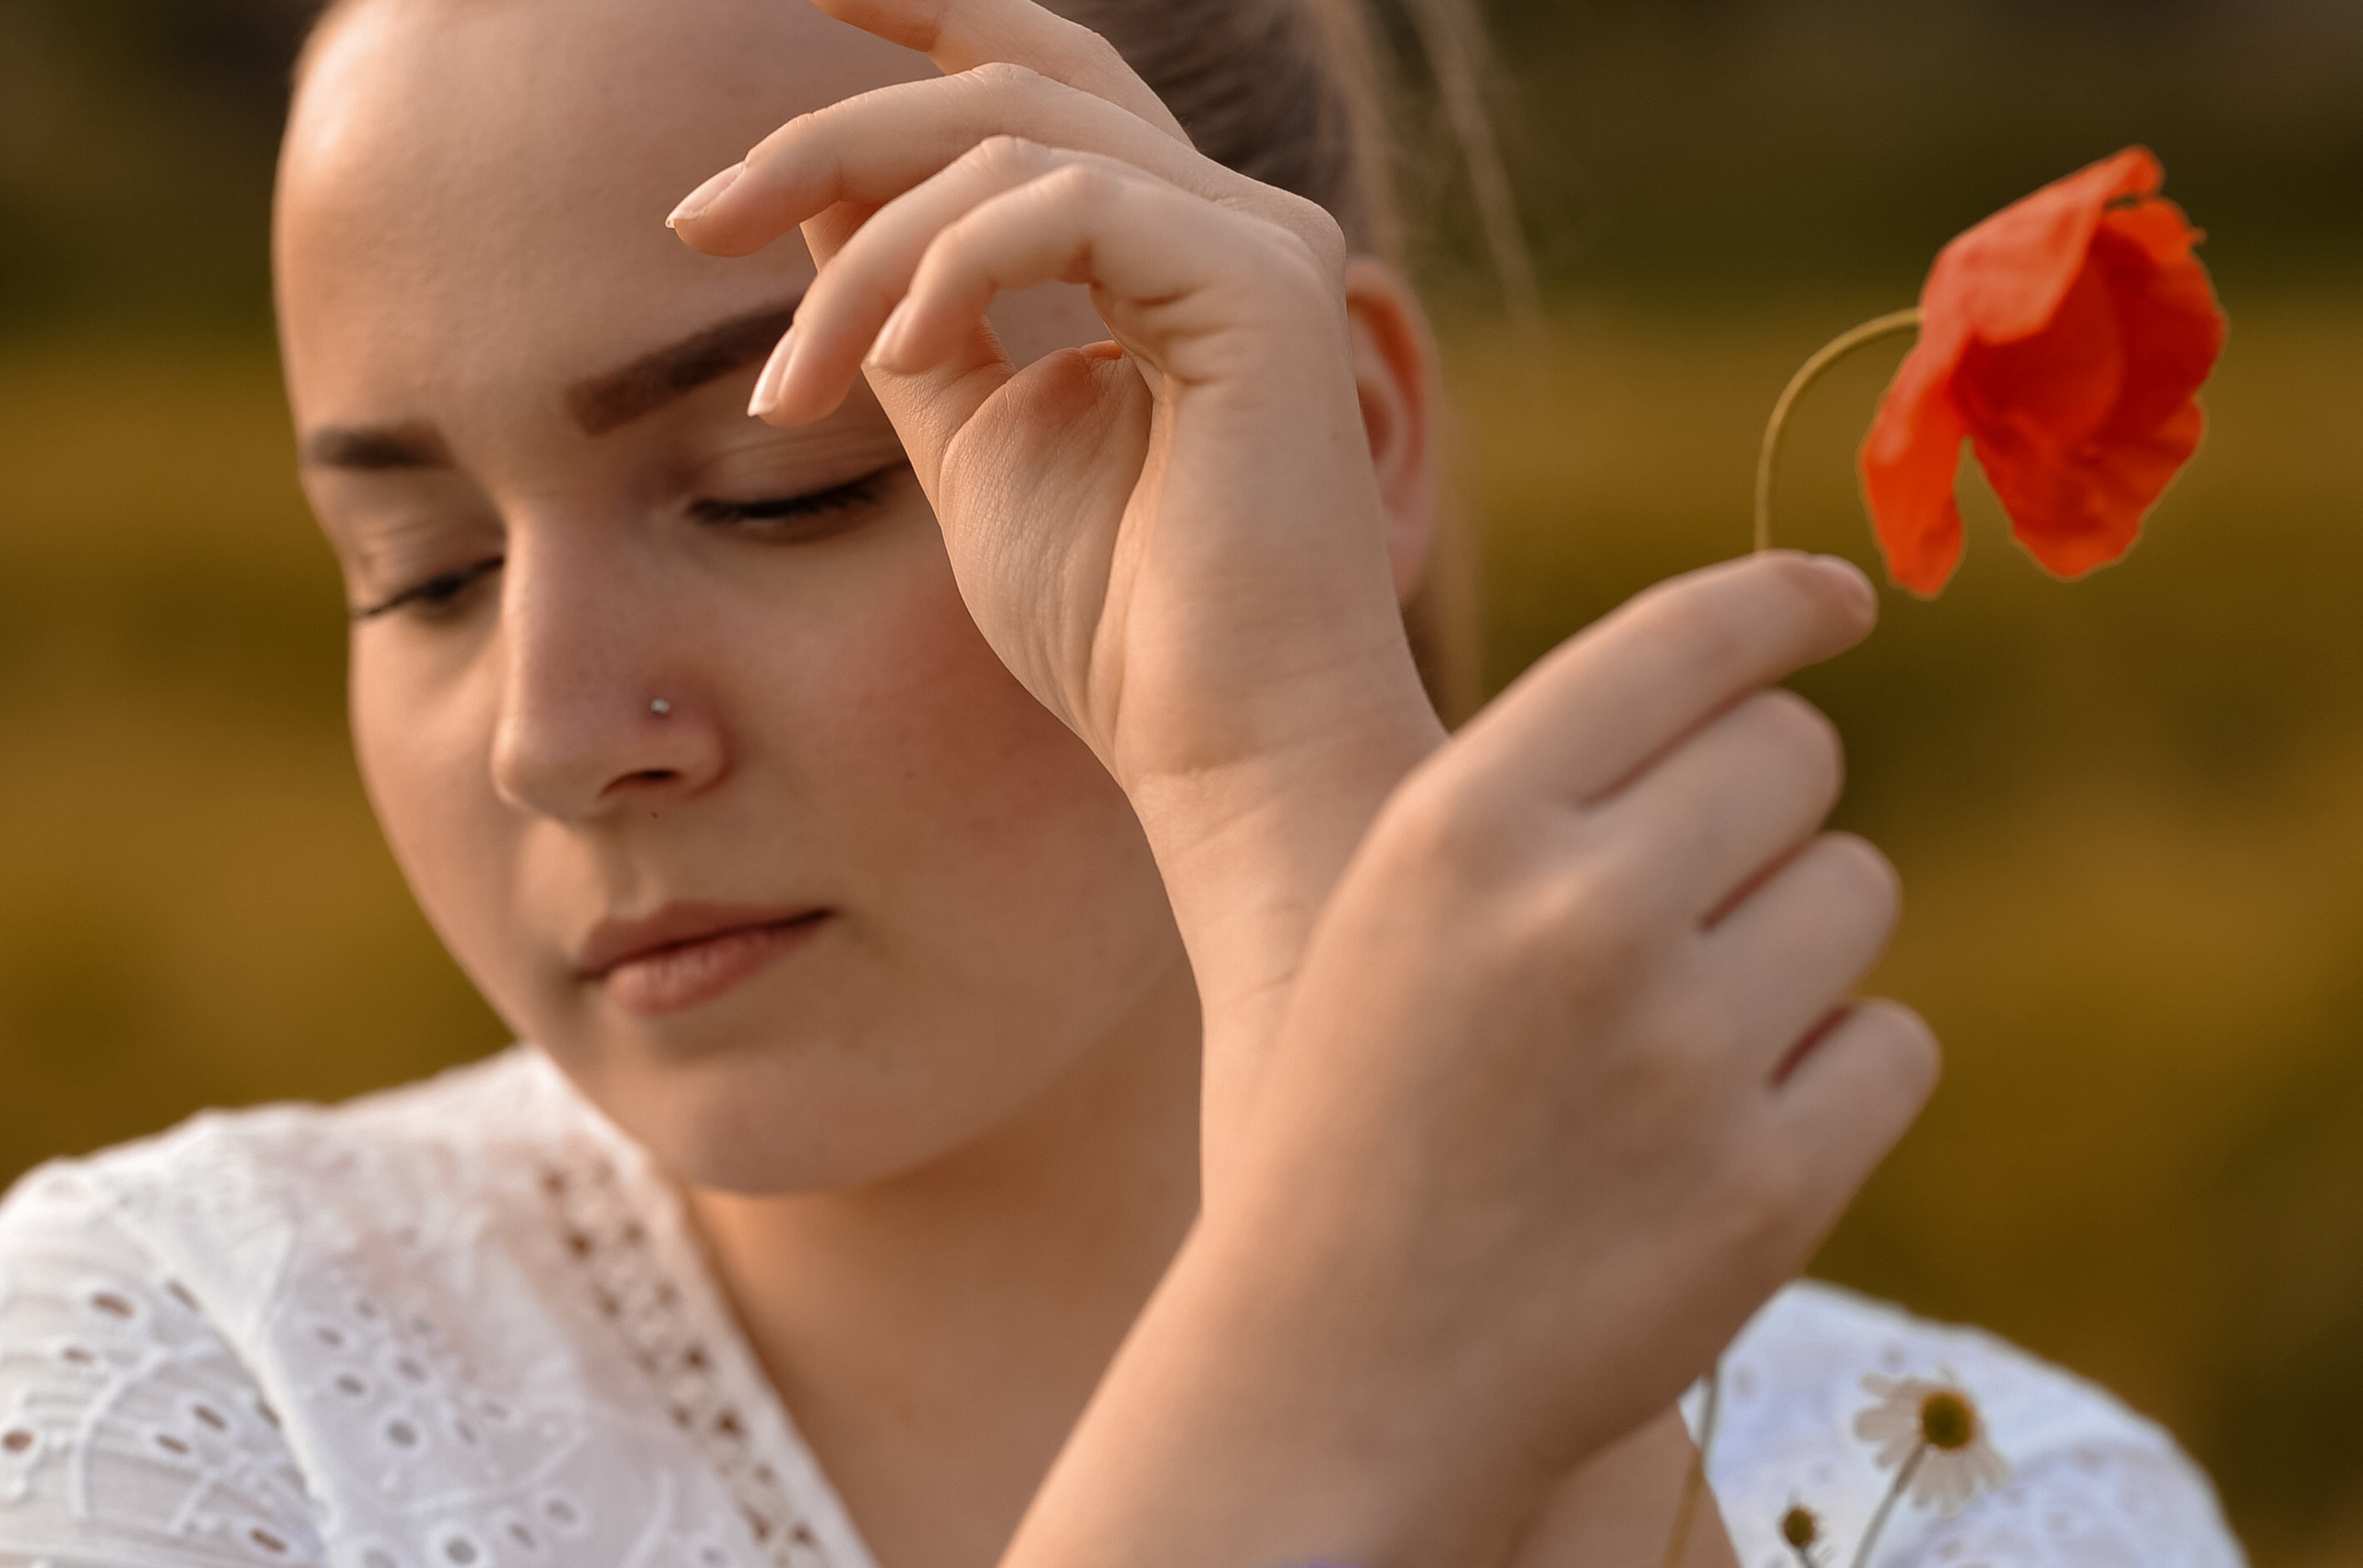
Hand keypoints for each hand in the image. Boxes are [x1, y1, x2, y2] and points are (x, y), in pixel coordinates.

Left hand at [668, 0, 1445, 1150]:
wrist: (1222, 748)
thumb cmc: (1114, 627)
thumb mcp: (972, 438)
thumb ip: (912, 313)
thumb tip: (819, 198)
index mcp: (1179, 256)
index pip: (1047, 84)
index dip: (929, 17)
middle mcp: (1235, 228)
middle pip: (1012, 89)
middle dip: (834, 133)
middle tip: (695, 219)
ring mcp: (1258, 248)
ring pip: (1016, 144)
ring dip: (865, 250)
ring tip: (791, 387)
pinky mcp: (1264, 288)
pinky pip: (1064, 208)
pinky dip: (951, 268)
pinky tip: (891, 357)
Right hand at [1011, 554, 1938, 1567]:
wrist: (1341, 1368)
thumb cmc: (1371, 1104)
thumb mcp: (1396, 905)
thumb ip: (1551, 781)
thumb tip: (1771, 682)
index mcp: (1456, 824)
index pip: (1683, 640)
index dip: (1781, 603)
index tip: (1836, 601)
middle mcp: (1574, 914)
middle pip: (1794, 754)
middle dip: (1765, 808)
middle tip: (1686, 899)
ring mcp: (1681, 1054)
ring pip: (1856, 891)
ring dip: (1795, 945)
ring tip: (1672, 1039)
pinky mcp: (1770, 1184)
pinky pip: (1892, 1042)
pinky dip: (1830, 1076)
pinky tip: (1715, 1133)